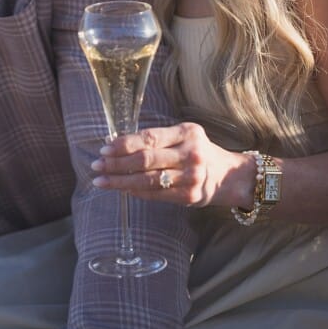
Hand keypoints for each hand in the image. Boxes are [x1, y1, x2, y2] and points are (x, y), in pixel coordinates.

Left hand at [90, 121, 253, 207]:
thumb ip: (156, 139)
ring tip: (101, 181)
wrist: (231, 176)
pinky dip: (135, 192)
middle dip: (116, 163)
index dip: (124, 144)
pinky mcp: (189, 196)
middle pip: (146, 160)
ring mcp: (191, 176)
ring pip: (148, 180)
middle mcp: (190, 154)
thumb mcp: (183, 136)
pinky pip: (156, 194)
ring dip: (120, 181)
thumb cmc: (197, 152)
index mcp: (187, 132)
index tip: (104, 149)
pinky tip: (121, 189)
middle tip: (96, 165)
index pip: (149, 138)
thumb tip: (115, 145)